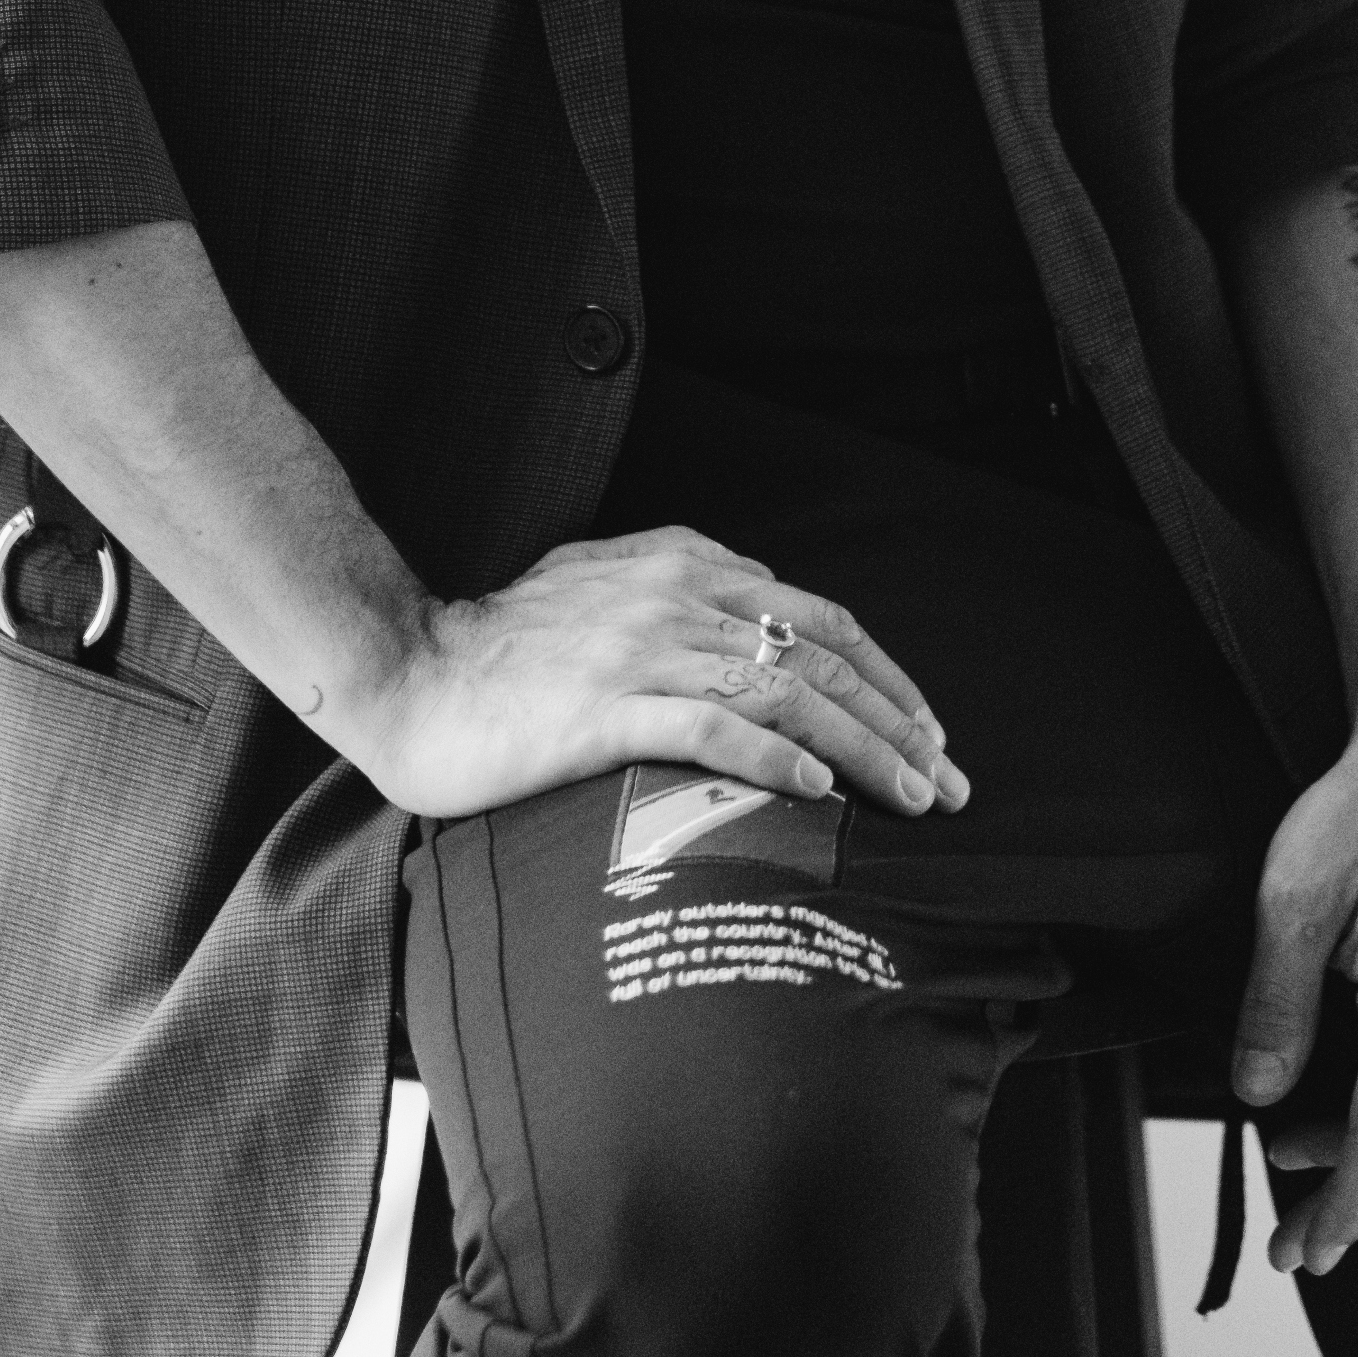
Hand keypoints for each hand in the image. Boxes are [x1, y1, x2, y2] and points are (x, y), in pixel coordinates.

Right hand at [359, 523, 972, 826]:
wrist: (410, 674)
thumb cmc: (503, 648)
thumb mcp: (601, 587)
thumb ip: (676, 592)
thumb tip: (754, 627)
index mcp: (680, 561)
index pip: (812, 614)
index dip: (882, 672)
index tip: (925, 729)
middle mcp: (673, 594)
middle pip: (818, 654)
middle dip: (896, 718)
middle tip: (948, 779)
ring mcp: (640, 649)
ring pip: (783, 693)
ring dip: (862, 747)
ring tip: (911, 795)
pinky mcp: (605, 707)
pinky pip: (712, 730)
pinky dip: (775, 759)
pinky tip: (819, 790)